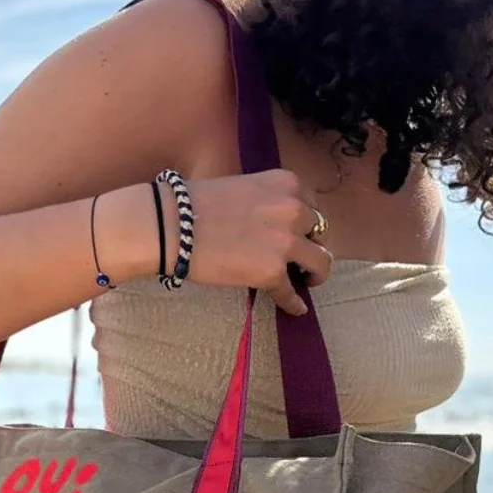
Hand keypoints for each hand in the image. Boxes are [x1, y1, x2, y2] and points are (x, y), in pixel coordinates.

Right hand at [176, 169, 332, 315]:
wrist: (171, 225)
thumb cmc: (195, 204)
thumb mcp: (243, 187)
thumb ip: (267, 201)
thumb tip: (275, 227)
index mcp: (287, 184)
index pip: (313, 206)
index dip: (306, 224)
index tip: (299, 235)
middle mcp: (294, 209)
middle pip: (321, 233)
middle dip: (311, 246)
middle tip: (300, 260)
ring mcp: (286, 242)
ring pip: (321, 264)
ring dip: (314, 274)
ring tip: (305, 282)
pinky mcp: (273, 272)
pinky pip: (292, 293)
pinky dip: (294, 303)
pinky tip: (294, 308)